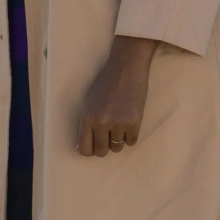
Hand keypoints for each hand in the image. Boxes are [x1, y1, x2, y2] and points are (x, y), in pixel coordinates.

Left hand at [77, 36, 157, 156]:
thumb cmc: (105, 83)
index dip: (90, 150)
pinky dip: (130, 136)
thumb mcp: (89, 101)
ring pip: (117, 147)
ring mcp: (118, 123)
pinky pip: (131, 141)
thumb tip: (84, 146)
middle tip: (108, 137)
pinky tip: (129, 124)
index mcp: (87, 117)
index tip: (94, 146)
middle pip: (102, 151)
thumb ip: (86, 122)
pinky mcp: (134, 122)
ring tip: (119, 125)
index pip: (84, 148)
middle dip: (104, 147)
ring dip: (118, 140)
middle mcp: (101, 122)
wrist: (126, 67)